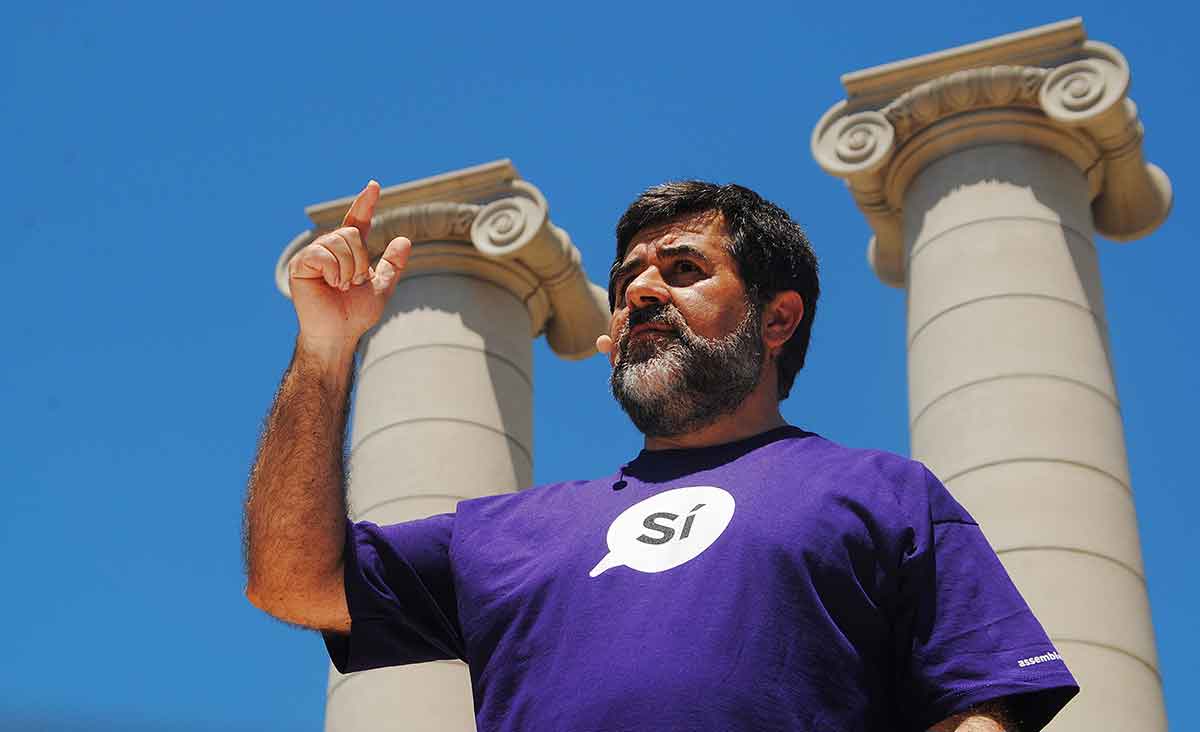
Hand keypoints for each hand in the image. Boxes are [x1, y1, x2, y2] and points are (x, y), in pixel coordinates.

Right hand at [287, 180, 412, 355]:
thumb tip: (405, 240)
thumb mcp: (381, 286)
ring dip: (348, 269)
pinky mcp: (299, 264)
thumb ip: (392, 265)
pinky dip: (333, 271)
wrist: (339, 334)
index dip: (365, 203)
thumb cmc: (355, 314)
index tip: (374, 186)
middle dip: (360, 260)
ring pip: (338, 242)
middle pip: (350, 233)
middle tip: (353, 283)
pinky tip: (330, 285)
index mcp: (347, 251)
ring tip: (342, 286)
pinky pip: (322, 254)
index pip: (357, 220)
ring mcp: (313, 254)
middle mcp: (329, 248)